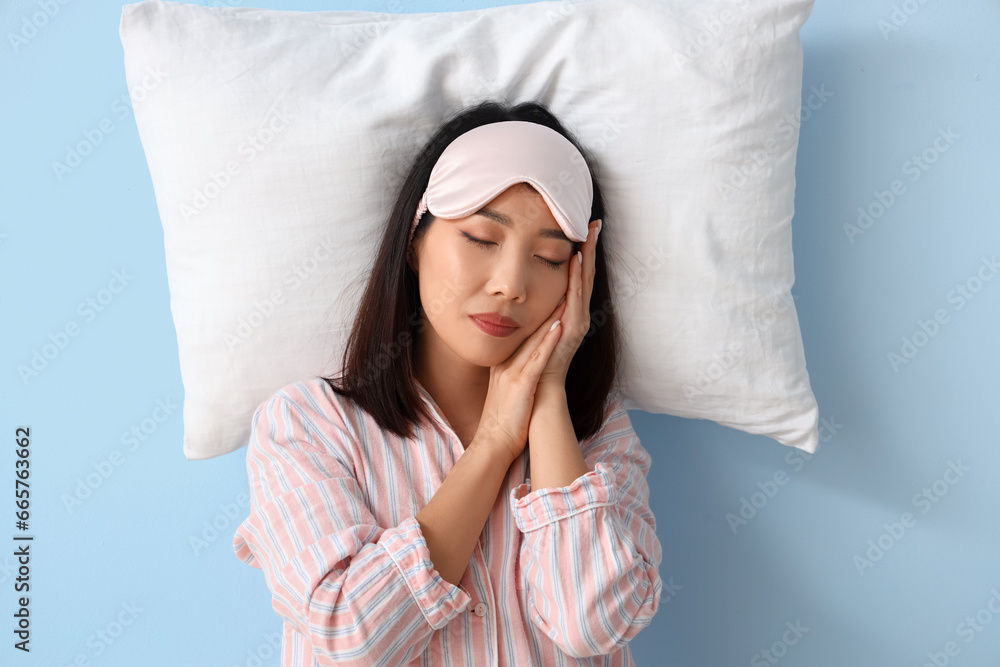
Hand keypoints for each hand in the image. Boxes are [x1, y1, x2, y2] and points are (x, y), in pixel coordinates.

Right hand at [472, 293, 567, 463]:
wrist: (493, 444)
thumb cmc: (503, 421)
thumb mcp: (505, 391)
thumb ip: (511, 374)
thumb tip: (520, 366)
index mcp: (503, 364)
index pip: (523, 333)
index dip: (538, 312)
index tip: (553, 292)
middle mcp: (506, 363)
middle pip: (529, 329)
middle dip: (547, 305)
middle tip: (563, 282)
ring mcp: (512, 373)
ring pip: (534, 338)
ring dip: (549, 315)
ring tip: (565, 293)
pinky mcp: (521, 386)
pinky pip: (536, 360)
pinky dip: (547, 342)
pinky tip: (558, 326)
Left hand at [537, 218, 600, 390]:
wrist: (534, 393)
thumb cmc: (526, 364)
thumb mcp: (527, 329)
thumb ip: (529, 311)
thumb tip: (516, 290)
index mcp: (567, 313)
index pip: (576, 277)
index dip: (581, 253)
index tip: (582, 228)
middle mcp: (576, 315)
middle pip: (586, 275)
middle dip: (590, 248)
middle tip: (595, 222)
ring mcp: (577, 323)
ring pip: (584, 283)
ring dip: (587, 258)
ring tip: (590, 235)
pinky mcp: (573, 332)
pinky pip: (575, 300)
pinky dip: (577, 280)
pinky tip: (577, 262)